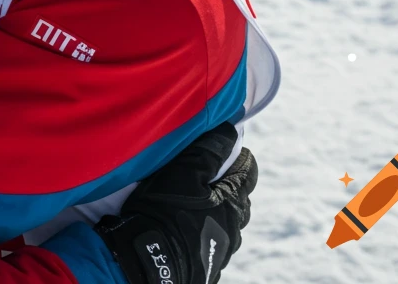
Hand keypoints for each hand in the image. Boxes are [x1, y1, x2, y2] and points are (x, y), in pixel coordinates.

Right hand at [95, 122, 256, 283]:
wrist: (149, 261)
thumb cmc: (165, 211)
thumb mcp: (183, 171)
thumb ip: (209, 150)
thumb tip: (230, 130)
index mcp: (234, 201)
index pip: (248, 171)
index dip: (236, 156)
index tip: (221, 147)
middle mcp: (235, 227)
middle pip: (239, 198)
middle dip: (226, 185)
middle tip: (202, 176)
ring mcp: (223, 249)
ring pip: (226, 222)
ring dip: (215, 210)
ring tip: (191, 204)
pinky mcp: (208, 265)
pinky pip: (212, 241)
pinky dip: (203, 230)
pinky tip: (185, 228)